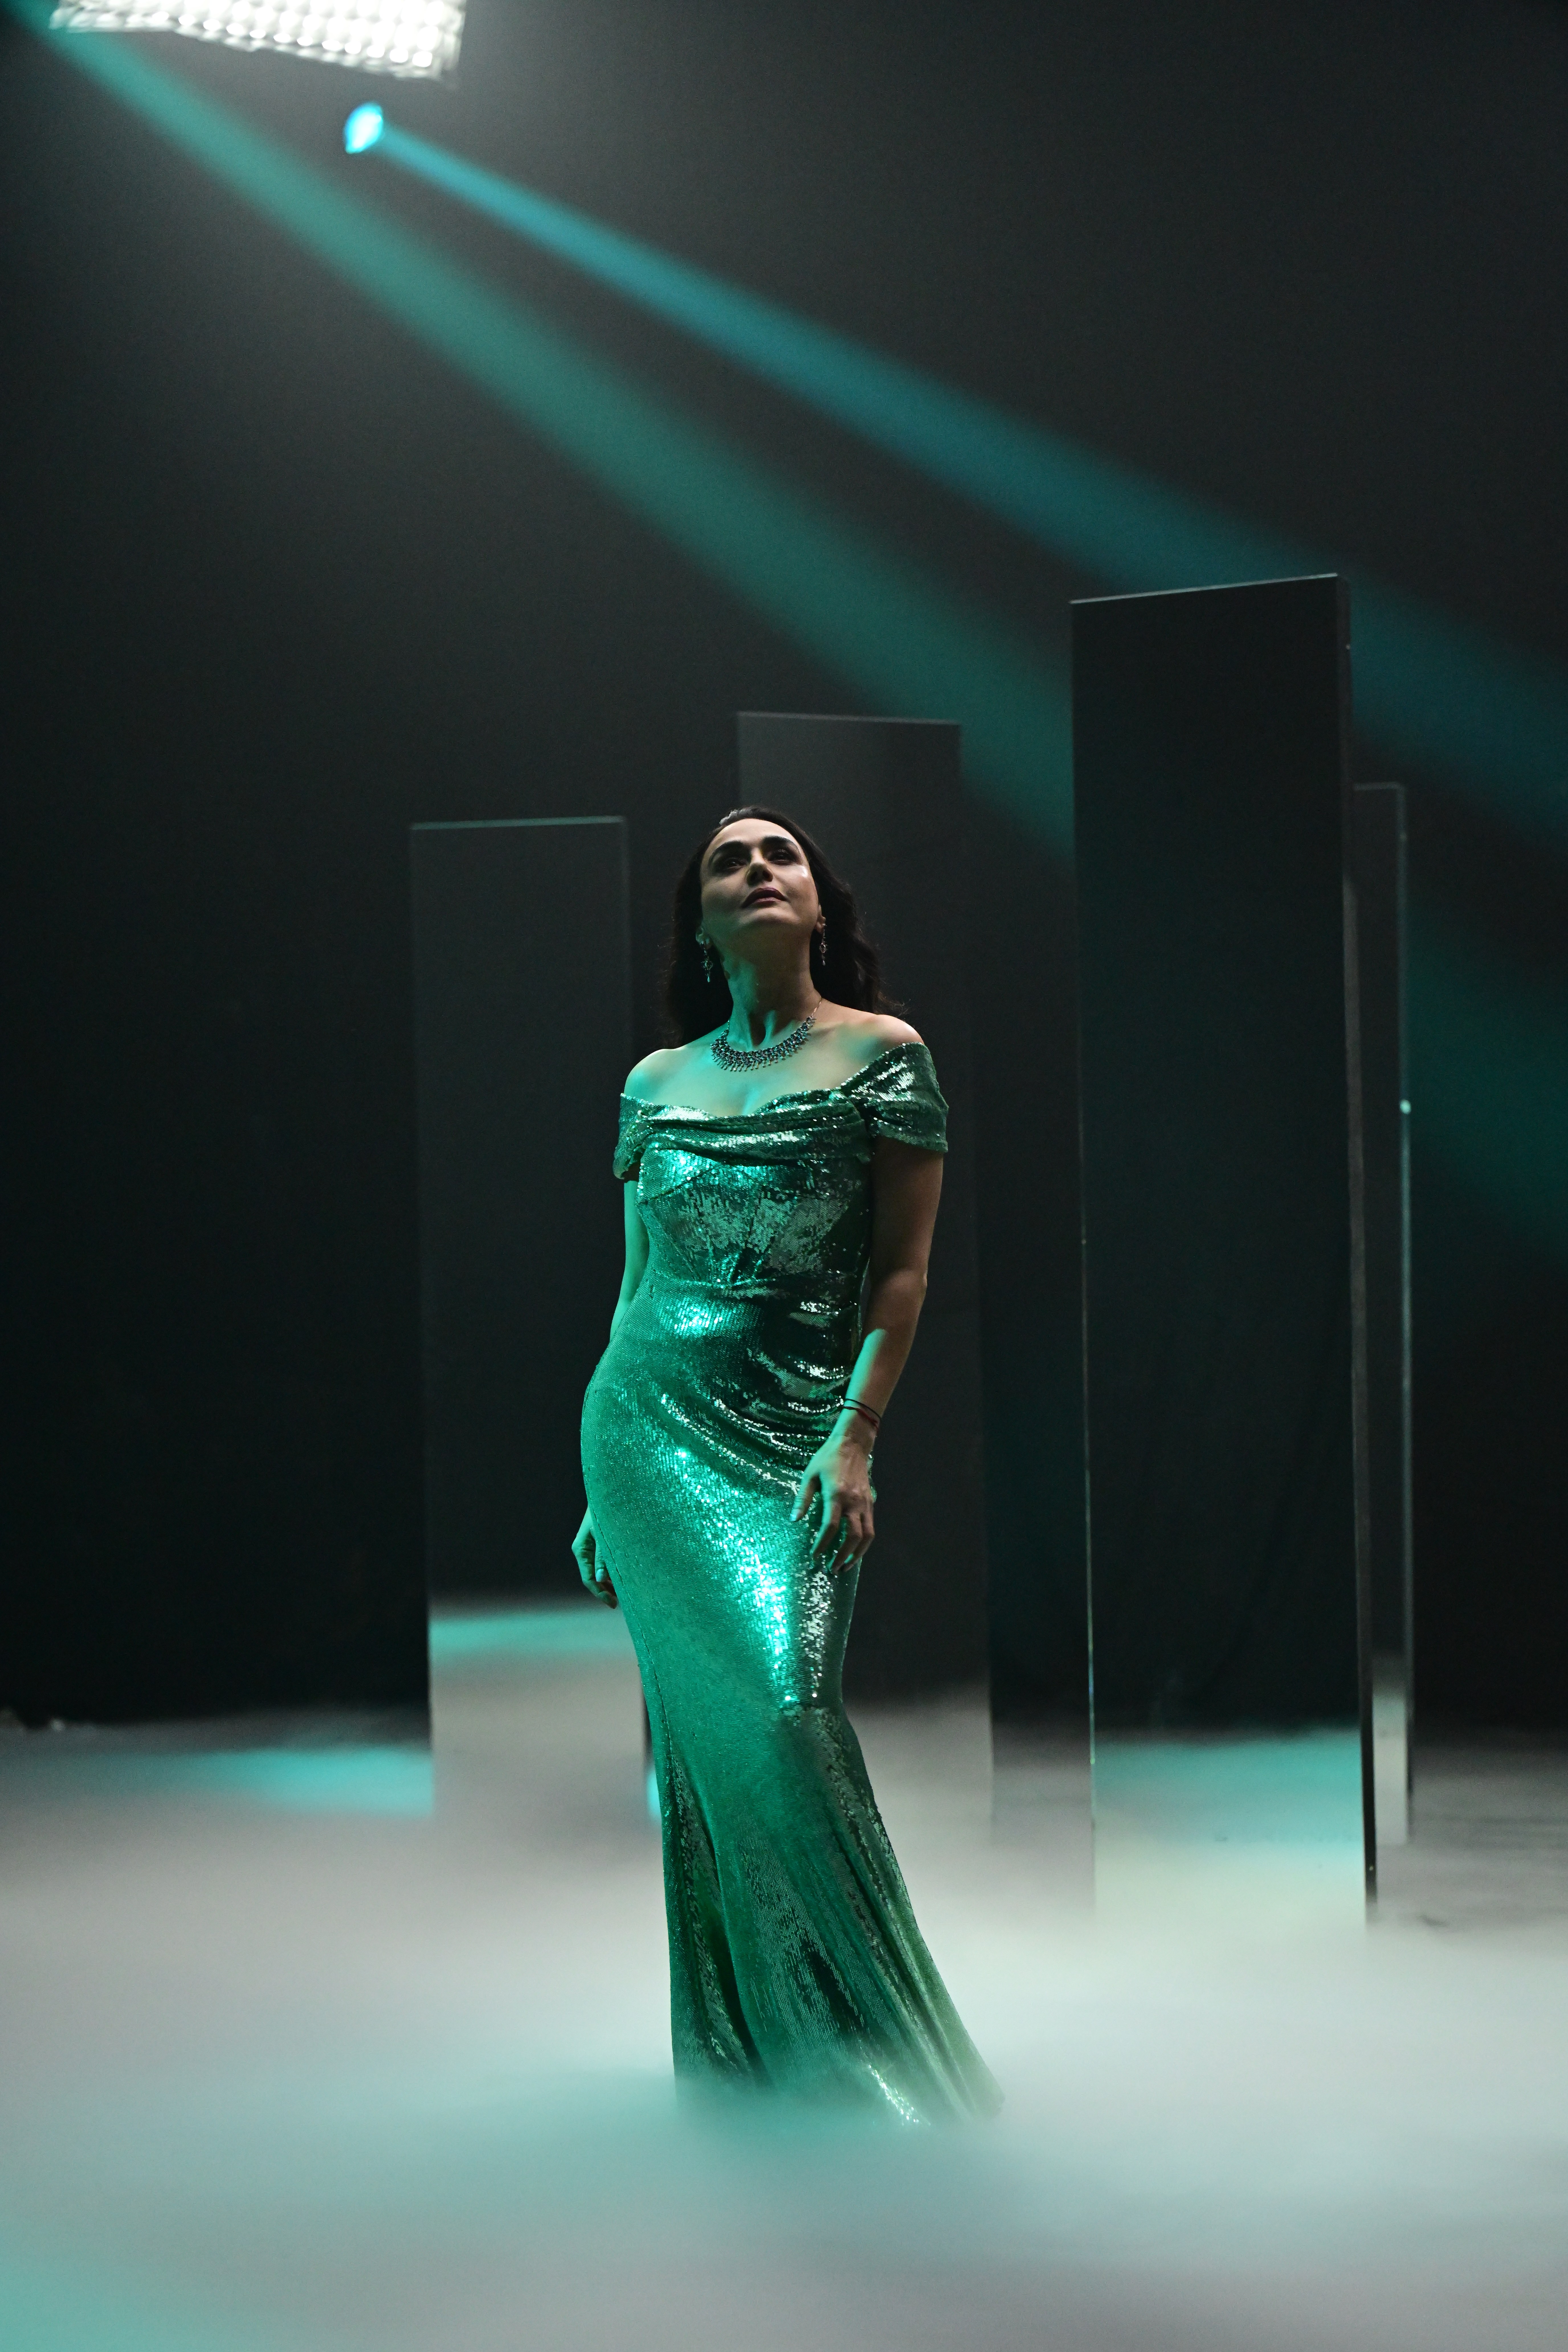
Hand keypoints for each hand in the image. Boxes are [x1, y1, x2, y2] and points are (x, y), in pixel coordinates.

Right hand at [572, 1507, 617, 1608]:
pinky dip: (610, 1572)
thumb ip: (603, 1557)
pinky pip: (602, 1563)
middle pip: (592, 1578)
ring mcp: (590, 1548)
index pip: (588, 1579)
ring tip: (623, 1594)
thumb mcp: (604, 1535)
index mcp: (581, 1550)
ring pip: (597, 1572)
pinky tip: (621, 1578)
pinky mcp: (598, 1545)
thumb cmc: (605, 1512)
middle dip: (605, 1591)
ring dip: (608, 1583)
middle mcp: (583, 1551)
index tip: (613, 1604)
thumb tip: (600, 1579)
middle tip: (620, 1603)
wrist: (606, 1493)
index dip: (600, 1593)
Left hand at [790, 1427, 874, 1573]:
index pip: (830, 1527)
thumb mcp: (809, 1475)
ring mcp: (865, 1503)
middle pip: (852, 1536)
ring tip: (846, 1566)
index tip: (814, 1556)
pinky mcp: (871, 1502)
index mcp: (836, 1494)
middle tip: (832, 1568)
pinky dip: (864, 1543)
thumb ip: (802, 1499)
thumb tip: (794, 1520)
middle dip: (842, 1556)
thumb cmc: (827, 1458)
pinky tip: (855, 1550)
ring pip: (867, 1535)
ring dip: (857, 1554)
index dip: (822, 1544)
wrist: (852, 1444)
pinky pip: (871, 1527)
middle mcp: (853, 1501)